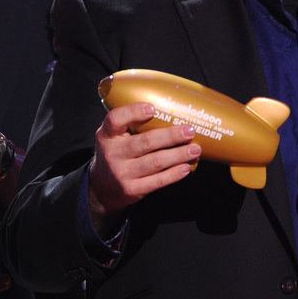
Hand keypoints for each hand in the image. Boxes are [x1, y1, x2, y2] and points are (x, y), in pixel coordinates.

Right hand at [87, 102, 199, 230]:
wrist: (103, 187)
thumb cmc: (116, 153)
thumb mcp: (114, 136)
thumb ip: (132, 124)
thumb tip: (171, 111)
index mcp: (107, 135)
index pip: (115, 119)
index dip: (133, 112)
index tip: (153, 108)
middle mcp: (112, 153)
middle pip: (144, 142)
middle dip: (170, 136)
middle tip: (190, 130)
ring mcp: (122, 173)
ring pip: (155, 162)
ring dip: (178, 155)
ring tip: (195, 149)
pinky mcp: (132, 189)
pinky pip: (157, 181)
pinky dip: (174, 174)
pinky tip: (186, 167)